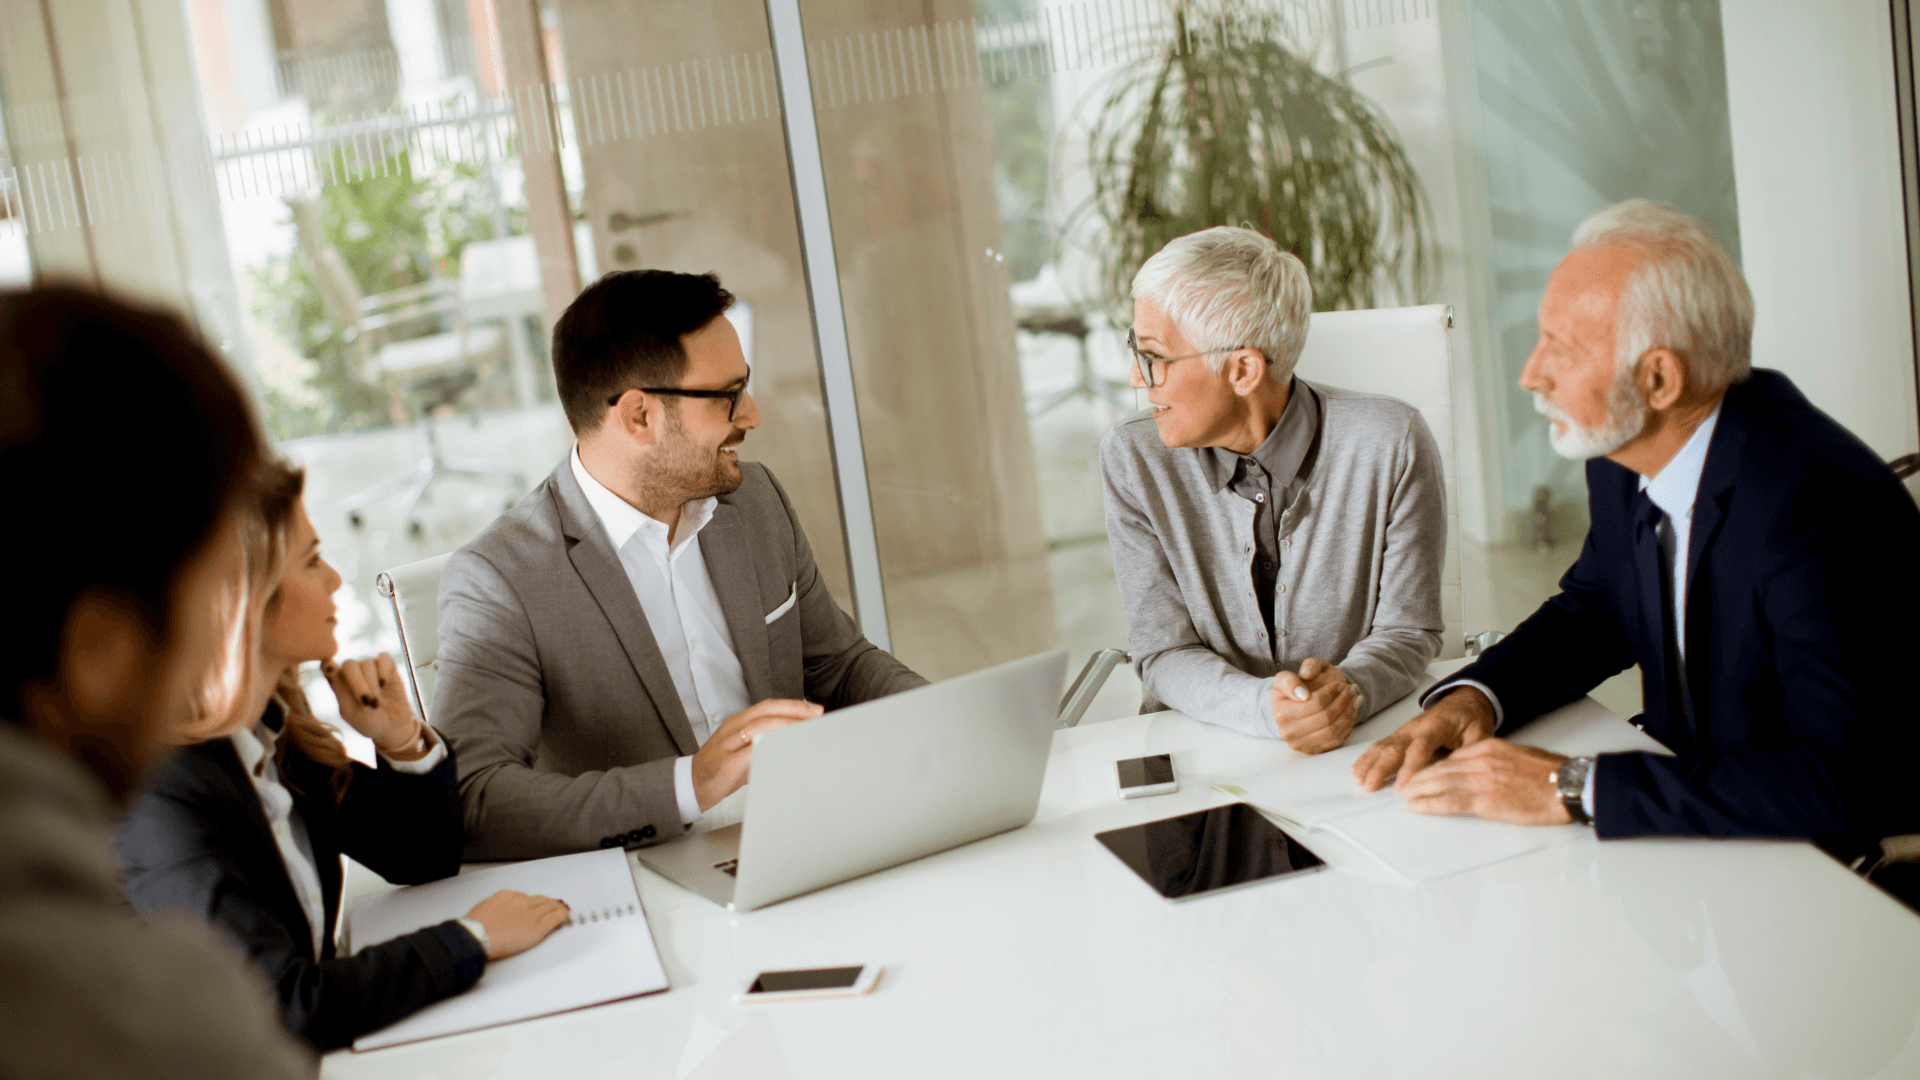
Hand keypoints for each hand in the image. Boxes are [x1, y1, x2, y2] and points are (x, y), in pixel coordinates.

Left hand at [322, 654, 424, 755]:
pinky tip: (384, 684)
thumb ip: (340, 691)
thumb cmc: (368, 722)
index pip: (328, 667)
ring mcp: (372, 668)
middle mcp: (354, 673)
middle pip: (349, 664)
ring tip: (377, 703)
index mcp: (340, 684)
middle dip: (357, 682)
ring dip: (372, 684)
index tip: (328, 667)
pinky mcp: (389, 667)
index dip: (327, 663)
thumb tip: (331, 670)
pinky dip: (383, 670)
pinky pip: (384, 658)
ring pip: (367, 664)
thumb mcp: (350, 712)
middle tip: (366, 700)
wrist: (393, 728)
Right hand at [465, 889, 569, 960]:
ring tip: (562, 908)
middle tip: (552, 904)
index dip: (532, 902)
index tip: (534, 904)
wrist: (476, 936)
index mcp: (507, 895)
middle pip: (539, 900)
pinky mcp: (537, 928)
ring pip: (549, 907)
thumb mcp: (482, 909)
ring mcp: (530, 914)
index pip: (525, 896)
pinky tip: (565, 915)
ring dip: (556, 907)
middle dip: (546, 902)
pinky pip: (554, 918)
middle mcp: (521, 902)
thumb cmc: (474, 927)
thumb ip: (494, 908)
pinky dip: (561, 916)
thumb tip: (495, 912)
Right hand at [690, 698, 823, 810]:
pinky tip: (783, 749)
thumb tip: (795, 737)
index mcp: (737, 722)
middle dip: (794, 711)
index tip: (813, 710)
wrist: (692, 784)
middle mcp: (732, 728)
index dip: (792, 705)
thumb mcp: (742, 748)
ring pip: (758, 727)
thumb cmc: (722, 766)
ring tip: (804, 730)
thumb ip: (764, 740)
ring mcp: (727, 745)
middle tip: (816, 715)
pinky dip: (768, 748)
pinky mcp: (726, 764)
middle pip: (765, 711)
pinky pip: (749, 752)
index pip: (767, 706)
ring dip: (784, 726)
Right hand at [1270, 658, 1361, 754]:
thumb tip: (1303, 687)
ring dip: (1349, 714)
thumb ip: (1303, 669)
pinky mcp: (1311, 751)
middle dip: (1344, 702)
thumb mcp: (1297, 671)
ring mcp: (1300, 744)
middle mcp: (1288, 731)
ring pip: (1332, 731)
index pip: (1315, 703)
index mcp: (1281, 711)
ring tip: (1356, 699)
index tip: (1341, 684)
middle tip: (1353, 690)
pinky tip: (1351, 713)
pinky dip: (1347, 726)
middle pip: (1326, 718)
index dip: (1332, 692)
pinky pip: (1335, 741)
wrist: (1296, 705)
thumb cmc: (1298, 687)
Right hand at [1350, 686, 1497, 791]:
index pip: (1420, 749)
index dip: (1410, 768)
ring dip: (1368, 764)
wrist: (1463, 703)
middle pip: (1393, 748)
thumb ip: (1472, 753)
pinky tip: (1357, 770)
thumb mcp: (1480, 734)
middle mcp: (1415, 728)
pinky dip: (1366, 758)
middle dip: (1379, 769)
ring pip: (1382, 747)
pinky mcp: (1399, 736)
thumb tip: (1464, 771)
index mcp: (1436, 727)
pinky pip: (1379, 747)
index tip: (1402, 787)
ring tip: (1358, 780)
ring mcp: (1404, 732)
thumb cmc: (1470, 719)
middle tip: (1369, 786)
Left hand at [1397, 739, 1571, 825]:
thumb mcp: (1518, 755)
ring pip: (1440, 784)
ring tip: (1404, 797)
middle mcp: (1481, 761)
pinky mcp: (1486, 800)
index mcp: (1490, 747)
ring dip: (1418, 791)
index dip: (1434, 767)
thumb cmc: (1551, 774)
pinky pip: (1450, 802)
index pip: (1453, 757)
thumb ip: (1496, 760)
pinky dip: (1430, 805)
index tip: (1422, 773)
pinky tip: (1417, 808)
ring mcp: (1482, 780)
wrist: (1568, 785)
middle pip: (1441, 769)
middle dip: (1419, 778)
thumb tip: (1484, 769)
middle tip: (1404, 785)